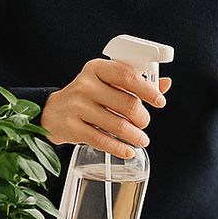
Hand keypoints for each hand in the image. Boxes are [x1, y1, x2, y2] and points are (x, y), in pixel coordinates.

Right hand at [41, 58, 170, 157]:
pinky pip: (101, 140)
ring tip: (142, 139)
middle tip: (144, 122)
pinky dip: (119, 148)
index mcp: (98, 68)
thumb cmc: (87, 95)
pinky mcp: (71, 127)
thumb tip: (164, 84)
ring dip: (135, 135)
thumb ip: (136, 82)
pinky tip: (128, 150)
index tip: (160, 101)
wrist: (53, 111)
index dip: (148, 89)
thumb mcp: (108, 82)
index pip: (127, 76)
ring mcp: (77, 106)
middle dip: (142, 117)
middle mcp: (86, 85)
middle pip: (126, 103)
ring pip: (117, 124)